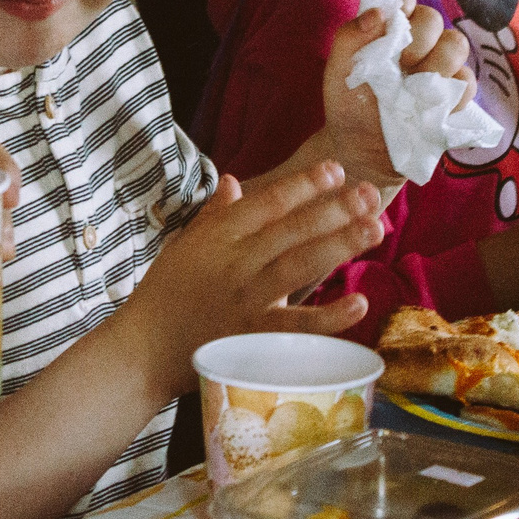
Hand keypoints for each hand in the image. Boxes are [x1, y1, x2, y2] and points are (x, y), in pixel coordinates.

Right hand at [119, 165, 385, 396]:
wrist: (143, 350)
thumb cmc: (166, 295)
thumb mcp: (185, 245)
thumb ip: (214, 213)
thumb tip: (233, 179)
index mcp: (218, 236)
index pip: (266, 203)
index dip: (302, 185)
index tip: (336, 169)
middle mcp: (234, 263)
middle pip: (290, 230)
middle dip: (332, 209)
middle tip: (369, 194)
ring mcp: (245, 300)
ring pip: (298, 266)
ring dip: (340, 246)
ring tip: (376, 229)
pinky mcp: (253, 337)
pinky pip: (295, 326)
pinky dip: (328, 317)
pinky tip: (359, 303)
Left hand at [310, 0, 475, 189]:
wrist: (362, 148)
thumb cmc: (349, 103)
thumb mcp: (339, 71)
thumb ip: (351, 36)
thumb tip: (380, 11)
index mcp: (388, 24)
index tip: (393, 22)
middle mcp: (417, 38)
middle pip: (433, 17)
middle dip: (417, 42)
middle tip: (398, 67)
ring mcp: (439, 64)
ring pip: (457, 44)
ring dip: (435, 66)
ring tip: (412, 90)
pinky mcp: (455, 92)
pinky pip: (468, 81)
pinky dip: (450, 95)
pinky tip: (428, 108)